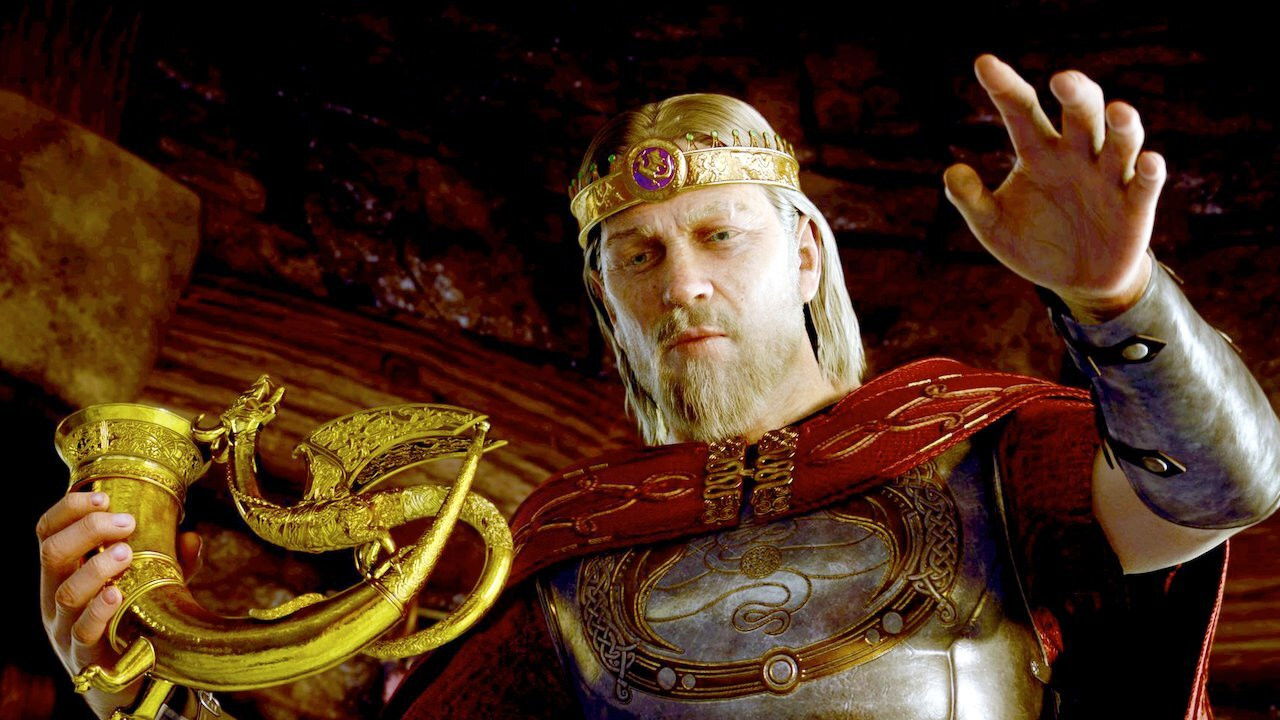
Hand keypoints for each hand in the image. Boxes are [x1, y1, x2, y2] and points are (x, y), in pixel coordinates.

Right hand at [37, 491, 201, 717]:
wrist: (132, 690)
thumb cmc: (134, 628)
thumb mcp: (152, 588)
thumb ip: (170, 562)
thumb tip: (190, 534)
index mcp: (65, 576)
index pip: (47, 534)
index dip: (68, 510)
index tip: (102, 496)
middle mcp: (56, 601)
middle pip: (52, 556)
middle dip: (85, 531)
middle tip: (124, 522)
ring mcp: (67, 632)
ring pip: (65, 593)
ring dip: (95, 568)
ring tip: (123, 552)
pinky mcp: (86, 660)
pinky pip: (84, 633)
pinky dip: (99, 611)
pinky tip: (117, 594)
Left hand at [943, 54, 1162, 322]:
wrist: (1077, 282)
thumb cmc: (1034, 242)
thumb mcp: (993, 226)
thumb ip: (971, 200)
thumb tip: (951, 172)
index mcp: (1039, 153)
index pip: (1021, 111)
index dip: (1005, 87)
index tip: (984, 64)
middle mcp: (1077, 156)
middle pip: (1081, 115)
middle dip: (1076, 95)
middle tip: (1062, 80)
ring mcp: (1109, 178)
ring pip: (1121, 141)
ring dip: (1123, 125)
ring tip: (1116, 112)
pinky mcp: (1135, 205)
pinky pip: (1145, 183)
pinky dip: (1149, 171)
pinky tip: (1147, 162)